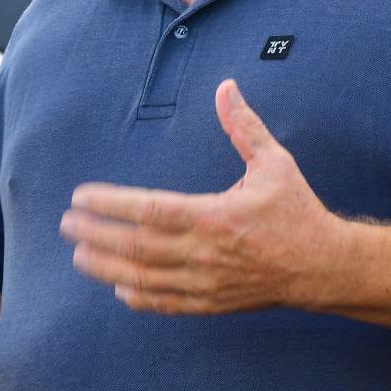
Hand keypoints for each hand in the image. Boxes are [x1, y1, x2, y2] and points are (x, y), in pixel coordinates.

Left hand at [60, 79, 344, 314]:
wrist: (324, 266)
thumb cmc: (297, 211)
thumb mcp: (275, 162)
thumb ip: (244, 127)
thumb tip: (226, 87)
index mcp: (215, 215)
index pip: (148, 209)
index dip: (110, 204)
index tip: (82, 197)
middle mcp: (205, 252)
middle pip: (135, 246)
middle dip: (94, 235)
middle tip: (66, 224)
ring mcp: (206, 282)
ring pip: (142, 278)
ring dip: (105, 267)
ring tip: (78, 255)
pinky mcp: (212, 303)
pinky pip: (165, 303)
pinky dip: (138, 297)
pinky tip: (118, 288)